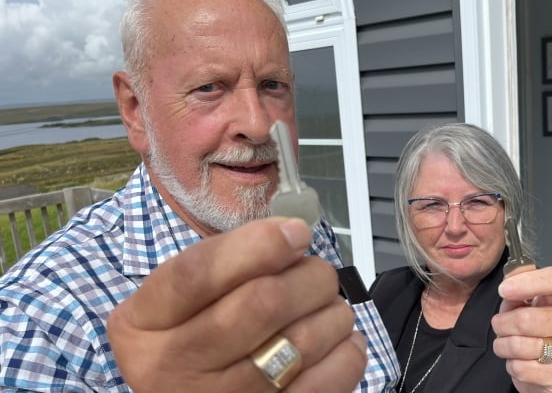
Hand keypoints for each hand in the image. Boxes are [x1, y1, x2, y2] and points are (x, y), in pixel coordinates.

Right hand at [107, 218, 367, 392]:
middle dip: (310, 277)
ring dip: (333, 313)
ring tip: (329, 309)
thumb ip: (223, 266)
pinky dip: (347, 353)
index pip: (199, 273)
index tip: (296, 232)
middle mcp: (175, 365)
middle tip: (319, 275)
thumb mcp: (174, 303)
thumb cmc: (185, 342)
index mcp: (146, 322)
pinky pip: (325, 383)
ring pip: (301, 341)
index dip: (258, 245)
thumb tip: (292, 234)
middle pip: (263, 303)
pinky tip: (340, 342)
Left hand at [491, 266, 551, 392]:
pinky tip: (520, 361)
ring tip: (508, 344)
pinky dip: (512, 365)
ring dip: (503, 345)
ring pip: (519, 346)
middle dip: (501, 323)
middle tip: (499, 325)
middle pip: (526, 319)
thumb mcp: (525, 301)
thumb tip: (508, 284)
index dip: (528, 283)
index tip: (504, 289)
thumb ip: (516, 287)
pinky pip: (521, 369)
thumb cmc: (535, 327)